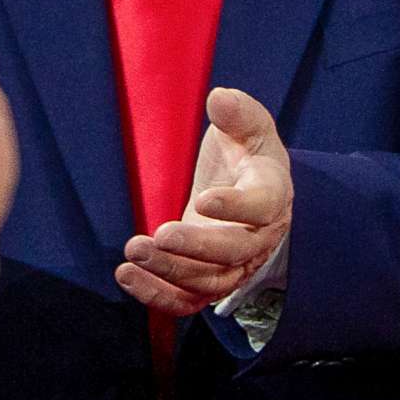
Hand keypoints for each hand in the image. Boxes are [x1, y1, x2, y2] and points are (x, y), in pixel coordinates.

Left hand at [116, 87, 291, 315]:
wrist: (249, 191)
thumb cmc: (246, 154)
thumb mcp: (249, 127)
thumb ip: (238, 113)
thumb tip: (218, 98)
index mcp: (271, 194)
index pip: (262, 206)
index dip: (235, 207)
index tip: (204, 199)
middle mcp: (258, 237)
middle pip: (233, 254)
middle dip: (195, 247)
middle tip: (159, 234)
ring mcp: (234, 265)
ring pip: (209, 282)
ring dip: (170, 271)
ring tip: (133, 253)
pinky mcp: (207, 280)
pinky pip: (187, 301)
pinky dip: (158, 295)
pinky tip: (128, 275)